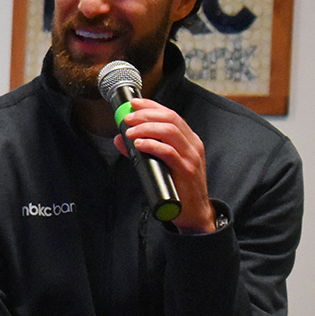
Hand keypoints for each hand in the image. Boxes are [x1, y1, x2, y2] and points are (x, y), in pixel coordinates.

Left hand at [114, 96, 215, 232]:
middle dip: (146, 114)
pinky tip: (139, 144)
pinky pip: (169, 152)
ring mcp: (191, 156)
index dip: (151, 106)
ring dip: (146, 128)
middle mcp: (192, 144)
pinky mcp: (186, 170)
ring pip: (170, 131)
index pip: (171, 114)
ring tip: (130, 132)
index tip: (134, 103)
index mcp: (188, 140)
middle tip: (127, 118)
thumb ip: (141, 150)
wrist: (194, 212)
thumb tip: (120, 138)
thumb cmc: (177, 187)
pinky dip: (152, 145)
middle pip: (170, 119)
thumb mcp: (159, 164)